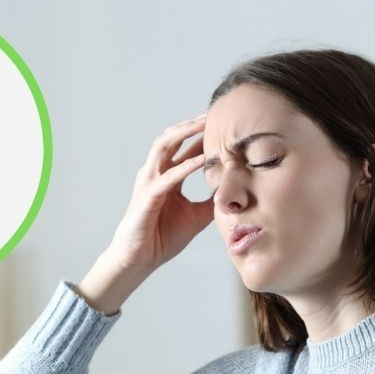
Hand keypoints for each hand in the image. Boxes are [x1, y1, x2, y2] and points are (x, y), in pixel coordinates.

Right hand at [105, 113, 213, 271]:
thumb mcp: (196, 217)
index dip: (202, 136)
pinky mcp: (147, 197)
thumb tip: (235, 195)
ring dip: (184, 134)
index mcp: (167, 177)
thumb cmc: (161, 238)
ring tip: (204, 124)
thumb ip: (211, 202)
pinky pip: (167, 177)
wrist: (139, 260)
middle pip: (172, 138)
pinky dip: (185, 166)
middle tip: (214, 113)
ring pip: (163, 147)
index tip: (223, 125)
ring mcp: (149, 182)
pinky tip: (202, 160)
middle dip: (192, 124)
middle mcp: (155, 174)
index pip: (184, 148)